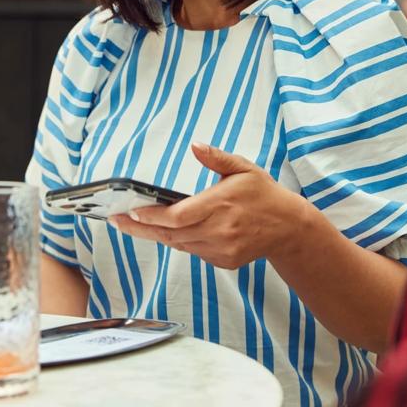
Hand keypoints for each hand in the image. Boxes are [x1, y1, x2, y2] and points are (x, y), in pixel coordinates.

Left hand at [111, 142, 304, 268]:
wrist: (288, 227)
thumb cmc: (263, 194)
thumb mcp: (243, 168)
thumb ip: (217, 158)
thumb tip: (195, 145)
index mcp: (220, 205)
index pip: (177, 216)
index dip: (151, 217)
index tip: (129, 212)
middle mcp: (219, 231)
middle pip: (171, 234)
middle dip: (142, 228)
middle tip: (117, 220)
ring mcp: (221, 249)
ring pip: (179, 245)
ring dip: (157, 235)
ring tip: (134, 224)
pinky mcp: (224, 261)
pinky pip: (193, 252)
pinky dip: (179, 242)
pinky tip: (168, 232)